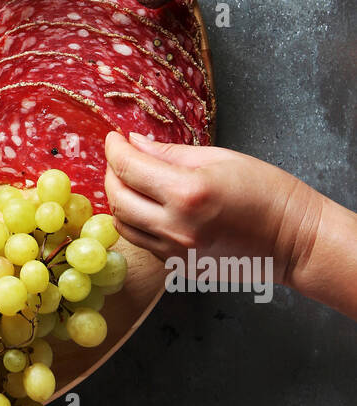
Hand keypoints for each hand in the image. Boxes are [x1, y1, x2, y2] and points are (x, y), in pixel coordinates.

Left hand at [103, 132, 320, 285]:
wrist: (294, 239)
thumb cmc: (265, 191)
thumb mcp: (218, 158)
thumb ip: (168, 153)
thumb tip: (134, 144)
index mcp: (187, 193)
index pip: (129, 168)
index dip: (114, 149)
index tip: (114, 138)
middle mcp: (177, 227)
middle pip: (117, 199)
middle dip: (112, 174)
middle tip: (121, 158)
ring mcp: (177, 253)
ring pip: (124, 225)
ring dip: (120, 200)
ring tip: (132, 182)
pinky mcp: (180, 268)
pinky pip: (144, 242)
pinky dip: (138, 221)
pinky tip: (150, 206)